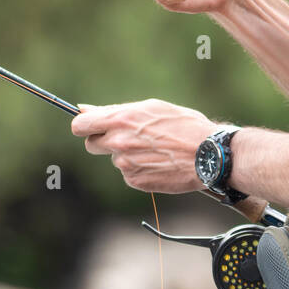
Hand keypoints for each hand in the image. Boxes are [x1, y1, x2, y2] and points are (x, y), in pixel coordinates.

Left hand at [71, 99, 213, 194]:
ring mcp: (126, 164)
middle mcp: (119, 142)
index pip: (80, 125)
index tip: (92, 126)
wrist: (209, 155)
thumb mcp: (152, 108)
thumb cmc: (185, 125)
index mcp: (122, 119)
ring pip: (115, 159)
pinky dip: (140, 169)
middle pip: (92, 144)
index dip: (84, 125)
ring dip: (128, 155)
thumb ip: (116, 111)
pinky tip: (159, 162)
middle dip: (103, 141)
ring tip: (155, 150)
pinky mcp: (135, 181)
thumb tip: (84, 109)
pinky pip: (128, 174)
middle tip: (127, 138)